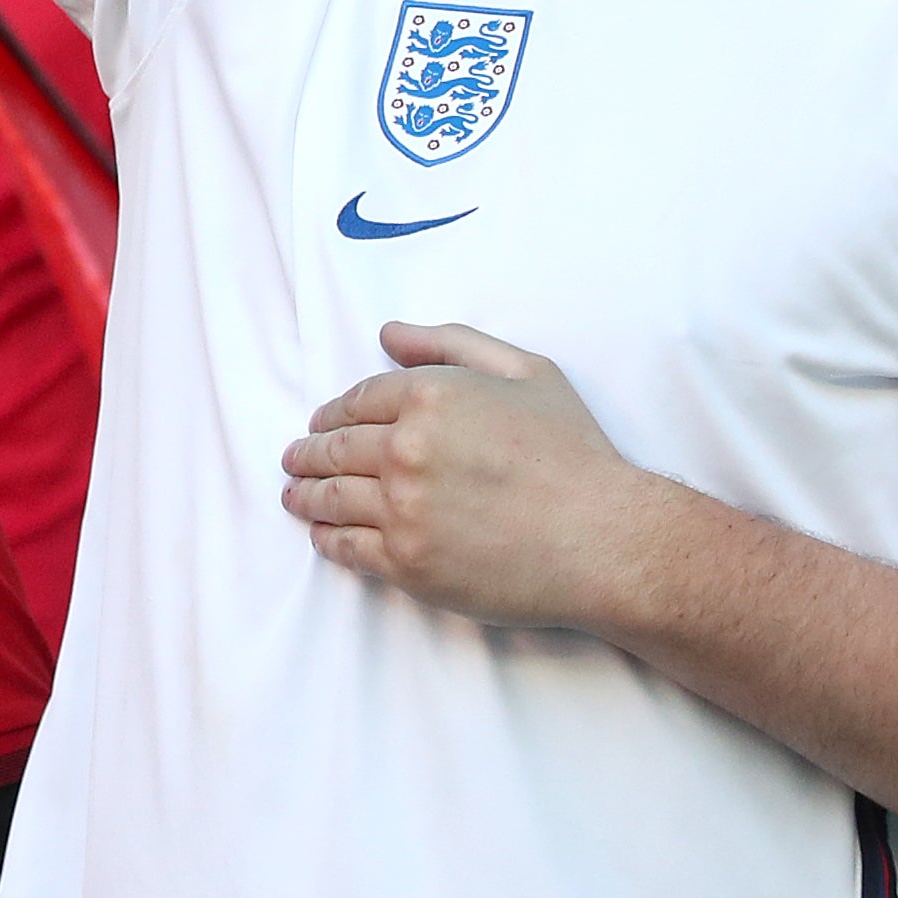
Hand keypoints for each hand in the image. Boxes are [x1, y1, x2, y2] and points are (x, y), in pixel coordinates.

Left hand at [279, 325, 688, 630]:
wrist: (603, 537)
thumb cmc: (573, 452)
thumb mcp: (526, 371)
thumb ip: (451, 344)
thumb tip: (388, 334)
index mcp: (431, 395)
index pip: (359, 400)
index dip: (334, 412)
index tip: (322, 423)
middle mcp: (406, 449)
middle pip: (336, 448)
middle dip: (309, 452)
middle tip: (294, 459)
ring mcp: (402, 510)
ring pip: (332, 499)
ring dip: (305, 495)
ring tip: (294, 495)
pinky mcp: (407, 562)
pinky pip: (349, 549)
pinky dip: (328, 541)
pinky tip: (323, 536)